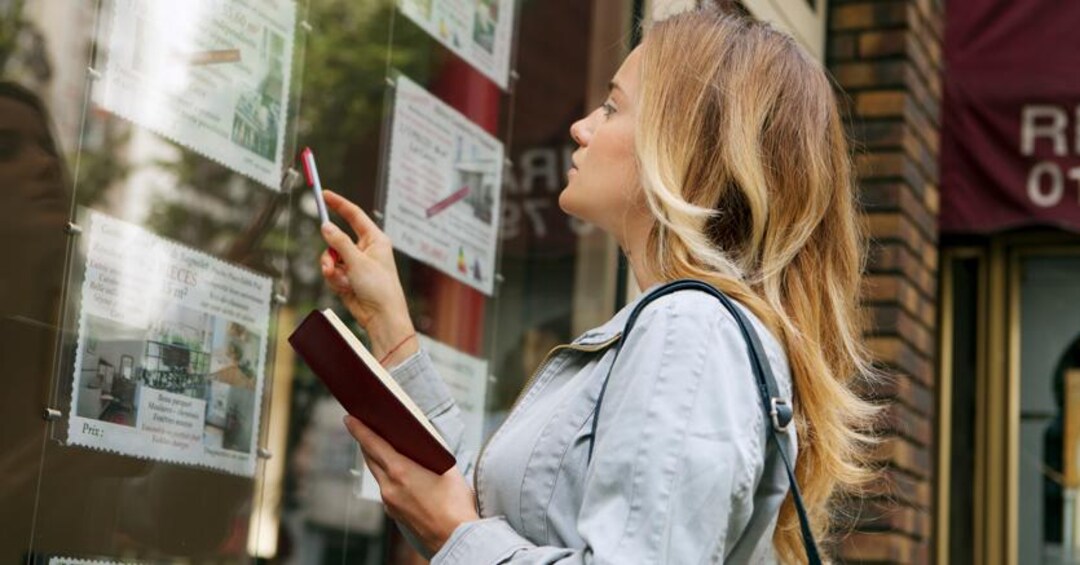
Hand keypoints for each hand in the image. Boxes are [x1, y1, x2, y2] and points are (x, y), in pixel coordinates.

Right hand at [319, 190, 416, 361]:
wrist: (381, 316)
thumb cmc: (379, 287)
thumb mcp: (358, 261)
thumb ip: (339, 242)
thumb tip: (326, 226)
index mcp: (375, 239)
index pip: (354, 215)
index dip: (339, 204)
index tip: (324, 194)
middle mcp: (365, 249)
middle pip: (338, 238)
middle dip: (331, 249)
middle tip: (332, 257)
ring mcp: (355, 264)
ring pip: (331, 256)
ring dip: (330, 267)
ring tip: (340, 278)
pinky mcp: (347, 277)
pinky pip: (331, 271)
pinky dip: (333, 278)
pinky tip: (344, 288)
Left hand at [344, 416, 478, 554]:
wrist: (455, 537)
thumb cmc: (455, 503)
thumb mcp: (447, 469)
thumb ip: (430, 454)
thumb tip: (422, 445)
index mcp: (400, 471)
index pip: (373, 443)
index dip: (359, 429)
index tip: (349, 418)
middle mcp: (389, 486)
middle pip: (371, 458)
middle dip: (367, 442)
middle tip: (365, 428)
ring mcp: (390, 502)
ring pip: (378, 474)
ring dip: (377, 460)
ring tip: (382, 448)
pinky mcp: (394, 513)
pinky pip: (386, 489)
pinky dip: (387, 477)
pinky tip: (398, 474)